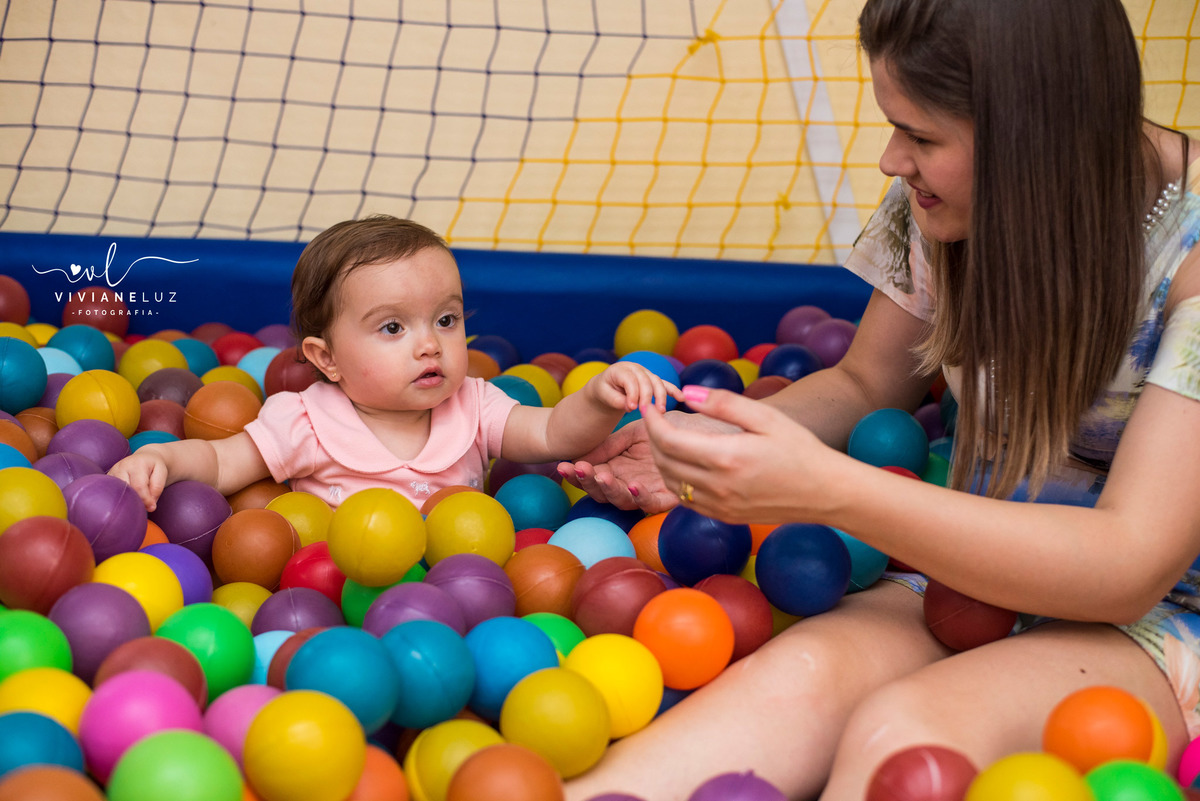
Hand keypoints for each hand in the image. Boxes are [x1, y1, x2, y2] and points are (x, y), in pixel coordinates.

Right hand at [108, 449, 169, 511]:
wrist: (144, 457)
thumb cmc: (154, 466)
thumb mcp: (162, 473)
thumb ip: (157, 488)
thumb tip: (150, 506)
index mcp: (136, 464)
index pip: (139, 487)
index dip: (146, 500)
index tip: (152, 507)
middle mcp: (121, 466)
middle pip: (125, 490)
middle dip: (135, 501)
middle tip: (143, 505)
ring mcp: (112, 472)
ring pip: (116, 493)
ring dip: (127, 500)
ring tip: (136, 501)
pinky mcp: (107, 478)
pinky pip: (111, 492)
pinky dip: (119, 498)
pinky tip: (127, 498)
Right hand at [558, 411, 734, 512]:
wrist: (715, 425)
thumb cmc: (681, 424)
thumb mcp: (641, 428)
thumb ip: (614, 441)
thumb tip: (584, 453)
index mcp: (623, 465)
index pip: (594, 473)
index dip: (578, 472)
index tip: (563, 464)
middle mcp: (633, 480)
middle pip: (603, 490)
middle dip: (587, 482)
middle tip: (575, 470)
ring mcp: (650, 490)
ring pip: (622, 500)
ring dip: (608, 489)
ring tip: (600, 475)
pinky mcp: (671, 499)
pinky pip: (651, 504)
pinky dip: (640, 497)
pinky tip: (634, 485)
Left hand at [590, 362, 683, 412]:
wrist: (607, 387)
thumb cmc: (604, 391)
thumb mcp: (603, 395)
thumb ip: (615, 399)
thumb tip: (630, 406)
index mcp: (620, 369)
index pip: (630, 380)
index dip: (632, 393)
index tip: (631, 409)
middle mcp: (635, 368)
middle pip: (646, 381)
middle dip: (647, 397)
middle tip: (646, 412)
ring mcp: (645, 373)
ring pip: (657, 382)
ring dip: (661, 396)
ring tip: (661, 411)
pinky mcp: (652, 381)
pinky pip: (664, 384)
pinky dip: (673, 390)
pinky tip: (682, 398)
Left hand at [640, 386, 837, 524]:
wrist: (826, 492)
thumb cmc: (800, 449)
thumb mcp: (766, 418)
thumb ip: (724, 404)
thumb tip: (688, 393)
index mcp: (726, 458)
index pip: (668, 440)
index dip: (652, 421)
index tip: (650, 406)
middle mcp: (717, 487)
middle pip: (663, 461)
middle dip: (653, 437)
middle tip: (656, 418)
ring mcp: (719, 506)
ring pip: (671, 482)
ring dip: (661, 459)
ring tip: (668, 437)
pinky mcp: (724, 517)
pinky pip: (686, 499)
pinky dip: (676, 478)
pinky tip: (685, 462)